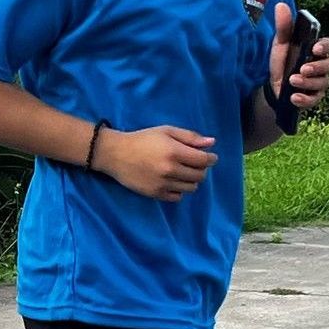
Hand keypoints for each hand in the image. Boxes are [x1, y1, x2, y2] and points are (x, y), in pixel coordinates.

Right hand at [96, 123, 217, 202]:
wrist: (116, 154)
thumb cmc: (142, 139)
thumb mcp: (166, 131)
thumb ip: (190, 137)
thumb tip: (211, 143)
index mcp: (174, 152)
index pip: (203, 161)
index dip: (211, 159)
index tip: (210, 157)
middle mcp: (171, 170)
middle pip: (199, 175)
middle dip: (201, 169)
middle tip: (195, 163)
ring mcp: (163, 184)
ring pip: (191, 188)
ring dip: (192, 180)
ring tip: (183, 172)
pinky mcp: (155, 194)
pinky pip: (177, 197)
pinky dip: (180, 190)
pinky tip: (173, 181)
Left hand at [269, 2, 328, 112]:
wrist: (273, 86)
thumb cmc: (282, 61)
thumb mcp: (280, 44)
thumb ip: (283, 27)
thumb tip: (280, 5)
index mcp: (317, 50)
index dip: (325, 46)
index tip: (315, 48)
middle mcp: (322, 66)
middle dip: (318, 67)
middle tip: (302, 68)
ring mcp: (320, 83)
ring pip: (324, 83)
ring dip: (308, 83)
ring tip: (292, 81)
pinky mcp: (313, 97)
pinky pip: (315, 100)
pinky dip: (305, 100)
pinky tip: (293, 98)